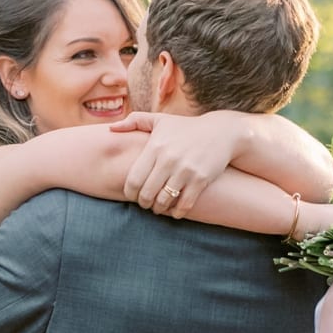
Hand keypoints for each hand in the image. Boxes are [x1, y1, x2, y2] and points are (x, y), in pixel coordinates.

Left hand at [108, 111, 248, 217]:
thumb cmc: (185, 128)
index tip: (132, 195)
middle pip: (146, 193)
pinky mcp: (201, 180)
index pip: (133, 180)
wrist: (221, 132)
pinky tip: (175, 211)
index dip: (129, 193)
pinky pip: (184, 204)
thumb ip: (134, 121)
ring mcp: (185, 170)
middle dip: (144, 203)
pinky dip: (177, 212)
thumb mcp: (160, 120)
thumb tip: (111, 129)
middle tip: (146, 203)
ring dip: (159, 209)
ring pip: (164, 201)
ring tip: (159, 207)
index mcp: (155, 147)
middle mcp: (168, 159)